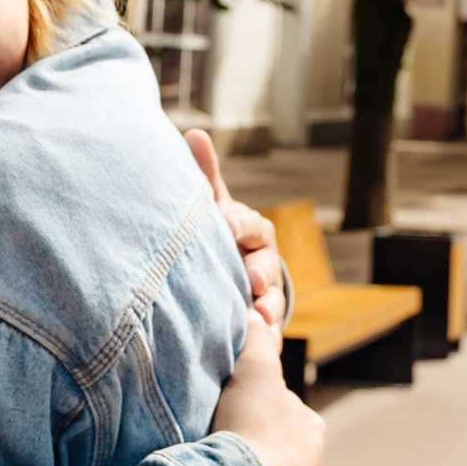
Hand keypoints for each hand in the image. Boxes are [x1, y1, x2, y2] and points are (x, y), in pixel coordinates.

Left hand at [185, 128, 288, 328]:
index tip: (227, 225)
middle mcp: (262, 259)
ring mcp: (265, 291)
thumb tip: (194, 132)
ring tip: (259, 314)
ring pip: (272, 296)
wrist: (232, 278)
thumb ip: (205, 176)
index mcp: (249, 230)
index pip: (248, 224)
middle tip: (250, 277)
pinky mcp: (263, 320)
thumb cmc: (220, 235)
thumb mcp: (212, 208)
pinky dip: (266, 331)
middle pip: (266, 262)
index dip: (239, 225)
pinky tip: (259, 333)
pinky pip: (269, 326)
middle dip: (259, 268)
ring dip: (267, 303)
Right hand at [211, 309, 321, 465]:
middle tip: (222, 450)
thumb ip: (256, 342)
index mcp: (311, 431)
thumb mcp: (252, 373)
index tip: (233, 416)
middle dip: (257, 452)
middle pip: (281, 454)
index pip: (285, 413)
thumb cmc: (251, 431)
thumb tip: (260, 311)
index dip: (258, 410)